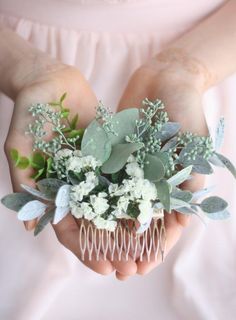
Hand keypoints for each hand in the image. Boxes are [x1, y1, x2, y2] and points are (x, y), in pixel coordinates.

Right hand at [4, 60, 136, 277]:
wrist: (50, 83)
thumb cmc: (29, 116)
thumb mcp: (20, 149)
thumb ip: (24, 184)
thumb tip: (28, 226)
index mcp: (55, 190)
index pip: (69, 228)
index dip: (85, 249)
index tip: (104, 268)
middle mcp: (78, 184)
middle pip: (97, 221)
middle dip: (113, 245)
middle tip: (132, 268)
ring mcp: (96, 169)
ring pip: (115, 202)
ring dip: (129, 225)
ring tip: (148, 246)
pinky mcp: (110, 153)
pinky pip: (126, 175)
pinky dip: (139, 191)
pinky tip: (155, 206)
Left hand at [117, 57, 208, 278]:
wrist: (165, 77)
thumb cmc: (186, 106)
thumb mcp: (194, 141)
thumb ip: (190, 177)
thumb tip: (183, 217)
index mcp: (177, 182)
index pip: (169, 223)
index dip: (157, 245)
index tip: (145, 264)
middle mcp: (154, 180)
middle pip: (142, 220)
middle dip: (131, 245)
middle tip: (120, 269)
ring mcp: (134, 169)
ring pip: (121, 206)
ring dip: (112, 230)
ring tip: (101, 253)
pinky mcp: (117, 156)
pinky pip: (106, 182)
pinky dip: (98, 200)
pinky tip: (88, 218)